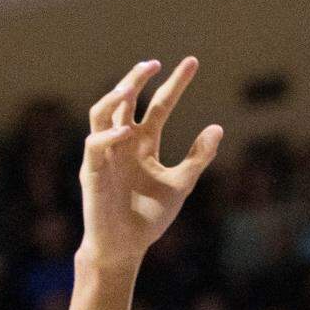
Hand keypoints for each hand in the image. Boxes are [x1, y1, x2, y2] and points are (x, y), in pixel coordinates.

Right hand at [79, 57, 222, 267]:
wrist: (126, 247)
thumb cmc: (149, 217)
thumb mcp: (181, 184)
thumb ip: (198, 157)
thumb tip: (218, 127)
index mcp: (143, 143)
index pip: (159, 105)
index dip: (174, 84)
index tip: (192, 62)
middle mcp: (122, 142)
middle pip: (126, 100)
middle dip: (138, 78)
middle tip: (154, 63)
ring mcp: (105, 154)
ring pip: (102, 113)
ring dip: (115, 97)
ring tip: (132, 85)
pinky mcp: (92, 171)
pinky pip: (95, 145)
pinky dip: (109, 136)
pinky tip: (127, 131)